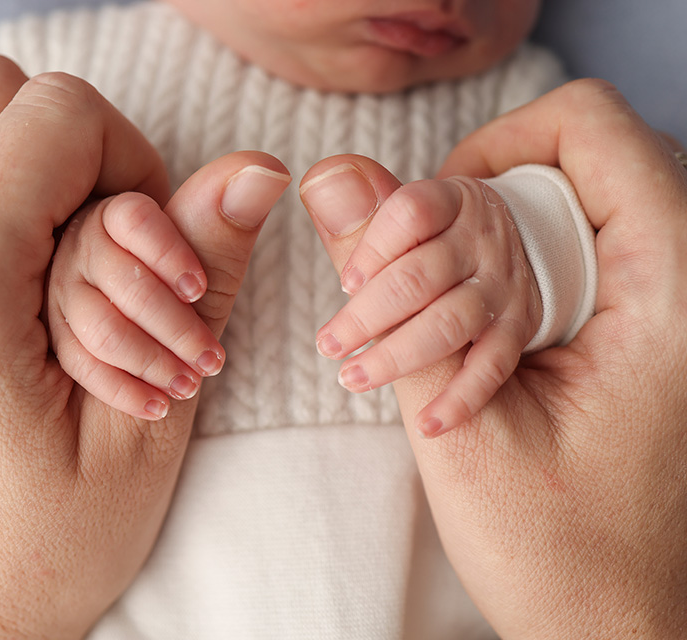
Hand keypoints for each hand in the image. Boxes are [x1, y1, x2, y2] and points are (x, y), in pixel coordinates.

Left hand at [0, 54, 287, 638]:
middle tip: (106, 246)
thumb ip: (204, 279)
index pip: (56, 114)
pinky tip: (10, 282)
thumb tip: (256, 171)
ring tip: (58, 274)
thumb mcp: (147, 424)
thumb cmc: (38, 546)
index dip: (132, 162)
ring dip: (22, 171)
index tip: (154, 249)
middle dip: (74, 150)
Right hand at [47, 192, 222, 417]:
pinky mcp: (45, 349)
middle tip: (210, 359)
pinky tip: (156, 405)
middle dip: (174, 324)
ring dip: (153, 358)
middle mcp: (78, 255)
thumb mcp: (206, 293)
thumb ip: (221, 237)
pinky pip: (75, 361)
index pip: (129, 216)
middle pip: (116, 272)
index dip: (169, 253)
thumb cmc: (187, 340)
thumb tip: (269, 170)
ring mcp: (56, 302)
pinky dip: (123, 388)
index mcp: (118, 223)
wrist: (140, 421)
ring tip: (188, 383)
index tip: (198, 291)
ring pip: (98, 321)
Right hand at [302, 79, 686, 637]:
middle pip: (577, 157)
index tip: (438, 211)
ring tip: (437, 315)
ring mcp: (675, 304)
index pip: (590, 123)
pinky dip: (519, 270)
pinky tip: (479, 333)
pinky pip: (586, 248)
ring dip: (493, 241)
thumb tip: (338, 177)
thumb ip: (390, 290)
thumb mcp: (452, 420)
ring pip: (578, 201)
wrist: (609, 626)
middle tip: (427, 272)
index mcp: (669, 293)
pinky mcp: (655, 325)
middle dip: (484, 198)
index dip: (497, 143)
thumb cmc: (552, 550)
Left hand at [306, 167, 540, 432]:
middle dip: (367, 315)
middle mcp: (481, 241)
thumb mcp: (409, 212)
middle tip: (328, 344)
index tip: (344, 284)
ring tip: (351, 378)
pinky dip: (462, 398)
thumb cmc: (439, 234)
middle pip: (421, 276)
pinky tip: (428, 424)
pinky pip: (492, 366)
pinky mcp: (518, 330)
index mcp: (450, 201)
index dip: (373, 247)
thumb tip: (319, 182)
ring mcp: (503, 287)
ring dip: (397, 355)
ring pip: (449, 323)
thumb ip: (360, 207)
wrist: (519, 244)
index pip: (410, 213)